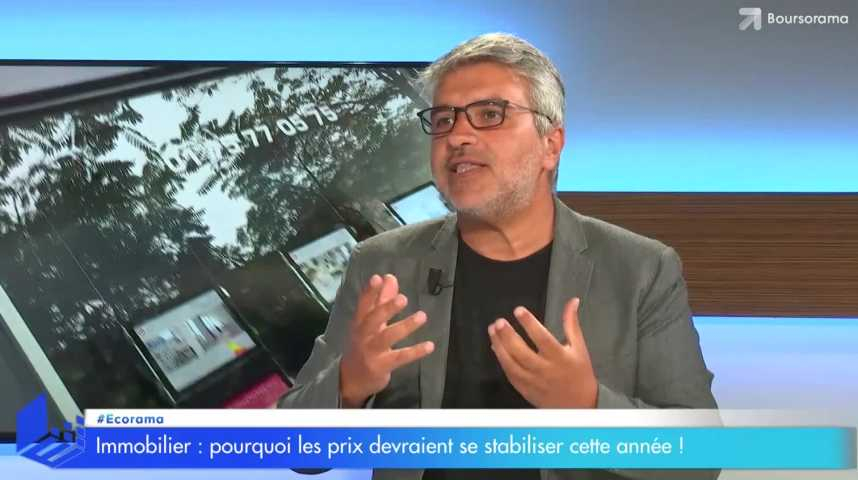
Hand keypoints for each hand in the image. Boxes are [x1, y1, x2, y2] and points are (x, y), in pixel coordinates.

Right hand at [339, 274, 434, 407]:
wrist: (350, 380)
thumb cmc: (363, 345)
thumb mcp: (369, 323)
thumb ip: (380, 300)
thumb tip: (390, 278)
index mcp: (360, 323)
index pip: (363, 304)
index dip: (370, 291)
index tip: (378, 278)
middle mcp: (363, 335)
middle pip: (373, 320)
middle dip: (387, 308)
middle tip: (403, 298)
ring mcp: (371, 352)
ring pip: (387, 337)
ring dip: (405, 326)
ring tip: (422, 316)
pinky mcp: (381, 366)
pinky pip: (400, 358)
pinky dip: (415, 351)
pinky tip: (429, 345)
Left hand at [488, 297, 597, 407]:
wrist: (579, 404)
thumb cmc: (579, 373)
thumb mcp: (579, 347)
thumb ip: (571, 324)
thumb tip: (572, 302)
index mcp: (560, 358)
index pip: (543, 338)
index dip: (530, 323)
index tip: (519, 310)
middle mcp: (546, 370)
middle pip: (522, 353)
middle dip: (508, 336)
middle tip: (499, 321)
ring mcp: (534, 381)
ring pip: (512, 364)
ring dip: (500, 346)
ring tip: (493, 330)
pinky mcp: (526, 389)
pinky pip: (510, 374)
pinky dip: (501, 360)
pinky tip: (496, 347)